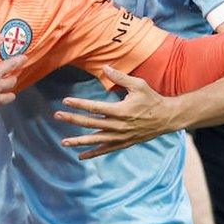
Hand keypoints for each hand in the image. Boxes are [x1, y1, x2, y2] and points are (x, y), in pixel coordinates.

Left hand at [55, 66, 181, 159]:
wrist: (167, 118)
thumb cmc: (152, 99)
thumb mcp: (138, 85)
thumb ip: (120, 77)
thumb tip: (105, 67)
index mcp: (121, 111)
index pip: (95, 107)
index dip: (79, 104)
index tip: (65, 101)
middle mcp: (119, 126)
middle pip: (91, 123)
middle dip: (73, 119)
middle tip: (57, 115)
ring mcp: (121, 137)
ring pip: (96, 140)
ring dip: (79, 140)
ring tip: (63, 142)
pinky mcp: (124, 143)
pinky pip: (106, 150)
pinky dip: (93, 153)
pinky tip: (80, 155)